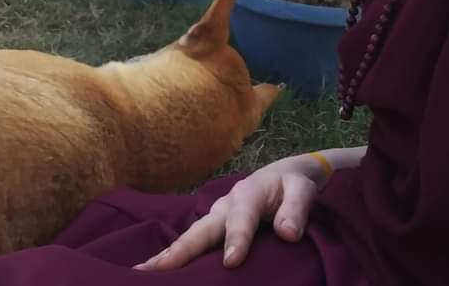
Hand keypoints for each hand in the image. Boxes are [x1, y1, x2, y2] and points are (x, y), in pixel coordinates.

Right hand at [134, 153, 327, 271]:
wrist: (284, 174)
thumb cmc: (294, 184)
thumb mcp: (304, 190)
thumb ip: (297, 209)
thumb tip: (288, 233)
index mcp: (248, 194)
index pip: (241, 219)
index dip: (237, 240)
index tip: (232, 263)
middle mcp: (226, 205)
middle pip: (200, 231)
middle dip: (177, 251)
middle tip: (151, 270)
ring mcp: (217, 217)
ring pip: (192, 238)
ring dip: (169, 256)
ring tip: (145, 273)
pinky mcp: (216, 227)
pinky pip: (197, 243)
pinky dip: (178, 257)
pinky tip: (164, 273)